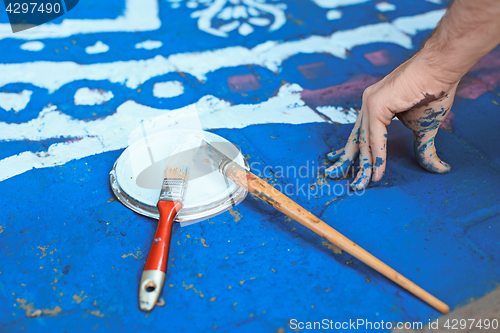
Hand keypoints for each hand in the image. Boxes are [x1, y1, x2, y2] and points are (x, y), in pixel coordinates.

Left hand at [325, 52, 459, 189]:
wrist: (442, 68)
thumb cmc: (434, 92)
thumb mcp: (425, 128)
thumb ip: (423, 149)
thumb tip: (439, 169)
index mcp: (375, 107)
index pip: (359, 133)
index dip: (350, 150)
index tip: (338, 162)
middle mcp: (368, 104)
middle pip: (355, 138)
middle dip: (345, 160)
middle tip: (334, 176)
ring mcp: (370, 103)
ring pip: (364, 140)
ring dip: (362, 166)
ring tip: (359, 185)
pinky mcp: (377, 104)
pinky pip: (375, 136)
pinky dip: (377, 156)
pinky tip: (376, 172)